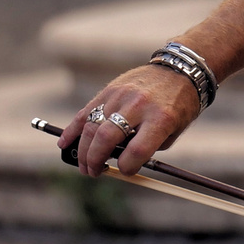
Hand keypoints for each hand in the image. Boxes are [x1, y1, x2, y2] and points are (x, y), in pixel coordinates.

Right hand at [58, 64, 202, 176]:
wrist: (178, 71)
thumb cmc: (178, 106)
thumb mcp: (173, 131)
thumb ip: (148, 148)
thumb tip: (118, 163)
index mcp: (161, 119)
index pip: (137, 151)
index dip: (127, 168)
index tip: (125, 170)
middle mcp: (138, 106)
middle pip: (107, 138)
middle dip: (96, 160)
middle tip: (93, 172)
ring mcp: (121, 96)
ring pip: (92, 126)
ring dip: (83, 150)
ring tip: (83, 165)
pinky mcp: (110, 90)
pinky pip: (86, 111)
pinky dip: (73, 129)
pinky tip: (65, 142)